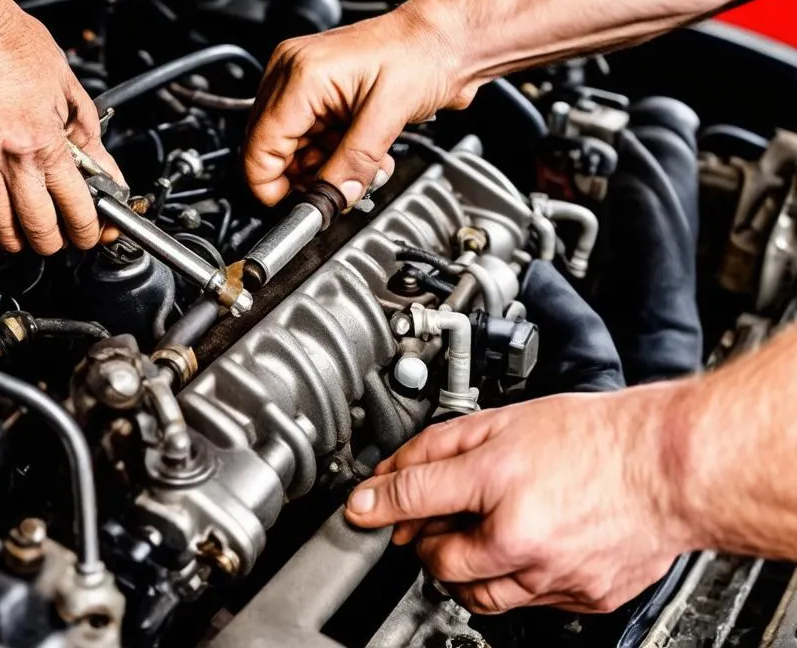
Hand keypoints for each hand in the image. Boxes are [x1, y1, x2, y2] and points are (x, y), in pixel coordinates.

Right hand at [0, 0, 122, 254]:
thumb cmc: (4, 40)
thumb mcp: (64, 84)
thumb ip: (86, 131)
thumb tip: (103, 166)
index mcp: (40, 140)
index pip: (73, 209)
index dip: (88, 231)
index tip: (90, 234)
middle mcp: (0, 158)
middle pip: (32, 231)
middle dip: (51, 243)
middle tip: (55, 236)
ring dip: (8, 240)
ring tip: (17, 230)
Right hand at [244, 2, 467, 206]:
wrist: (447, 38)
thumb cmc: (422, 52)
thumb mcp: (388, 114)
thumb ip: (356, 163)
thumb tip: (335, 196)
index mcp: (301, 74)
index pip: (261, 142)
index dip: (270, 183)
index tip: (294, 207)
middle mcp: (294, 73)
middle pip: (273, 146)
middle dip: (307, 176)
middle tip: (341, 190)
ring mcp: (305, 81)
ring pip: (295, 145)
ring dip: (325, 167)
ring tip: (364, 169)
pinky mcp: (321, 91)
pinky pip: (312, 134)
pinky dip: (333, 153)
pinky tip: (363, 155)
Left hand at [344, 385, 695, 613]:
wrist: (666, 465)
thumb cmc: (594, 435)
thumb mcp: (506, 420)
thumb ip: (444, 443)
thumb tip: (398, 464)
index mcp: (497, 481)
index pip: (414, 497)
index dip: (376, 503)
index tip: (358, 509)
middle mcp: (520, 536)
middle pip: (440, 560)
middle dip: (424, 541)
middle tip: (426, 521)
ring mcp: (552, 575)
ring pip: (478, 594)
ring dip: (460, 570)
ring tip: (470, 538)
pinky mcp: (580, 599)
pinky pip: (527, 603)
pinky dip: (511, 580)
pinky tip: (519, 548)